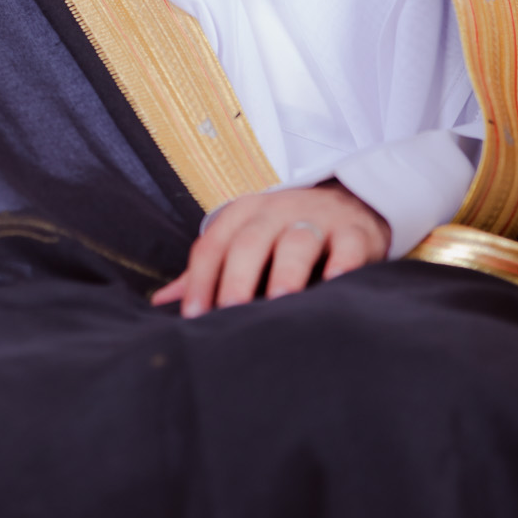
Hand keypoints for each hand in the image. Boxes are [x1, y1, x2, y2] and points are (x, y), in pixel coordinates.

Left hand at [150, 183, 389, 318]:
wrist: (350, 201)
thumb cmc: (284, 231)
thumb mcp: (245, 239)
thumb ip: (210, 270)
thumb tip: (162, 301)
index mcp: (243, 214)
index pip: (213, 245)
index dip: (199, 279)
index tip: (192, 316)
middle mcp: (276, 211)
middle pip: (250, 242)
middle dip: (237, 277)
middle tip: (230, 310)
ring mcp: (317, 219)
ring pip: (298, 241)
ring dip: (287, 271)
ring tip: (279, 300)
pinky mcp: (355, 231)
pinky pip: (348, 246)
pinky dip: (343, 264)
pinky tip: (335, 284)